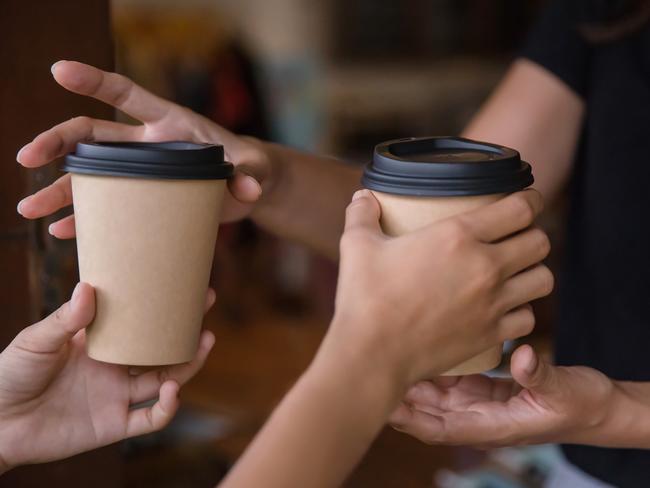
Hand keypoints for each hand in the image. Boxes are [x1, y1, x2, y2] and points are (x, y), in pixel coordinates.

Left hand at [0, 283, 214, 471]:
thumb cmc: (10, 374)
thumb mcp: (37, 340)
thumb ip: (66, 319)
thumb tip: (88, 287)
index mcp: (99, 343)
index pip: (138, 321)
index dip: (160, 305)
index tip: (179, 282)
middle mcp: (115, 368)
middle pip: (161, 348)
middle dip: (186, 328)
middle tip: (205, 303)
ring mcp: (117, 396)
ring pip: (166, 379)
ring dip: (188, 363)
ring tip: (205, 341)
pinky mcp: (114, 424)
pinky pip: (151, 419)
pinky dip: (167, 407)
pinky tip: (172, 390)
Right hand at [16, 60, 269, 237]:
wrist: (249, 189)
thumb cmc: (252, 169)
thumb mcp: (255, 167)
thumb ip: (252, 172)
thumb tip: (249, 187)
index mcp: (169, 124)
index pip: (127, 95)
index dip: (95, 80)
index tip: (58, 70)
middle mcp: (146, 145)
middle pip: (92, 136)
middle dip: (56, 143)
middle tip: (26, 157)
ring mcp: (141, 173)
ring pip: (90, 176)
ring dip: (58, 190)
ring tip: (28, 208)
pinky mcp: (145, 200)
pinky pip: (107, 207)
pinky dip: (85, 218)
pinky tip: (62, 230)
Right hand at [320, 189, 553, 387]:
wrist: (373, 354)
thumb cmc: (365, 298)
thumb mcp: (357, 245)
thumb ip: (362, 214)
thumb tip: (363, 196)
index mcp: (458, 235)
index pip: (521, 208)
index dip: (531, 199)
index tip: (527, 200)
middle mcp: (485, 266)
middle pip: (540, 241)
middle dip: (532, 235)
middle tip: (515, 237)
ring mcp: (492, 303)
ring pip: (544, 279)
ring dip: (533, 272)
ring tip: (516, 272)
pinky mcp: (490, 334)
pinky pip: (529, 318)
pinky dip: (522, 311)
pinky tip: (505, 308)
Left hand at [389, 345, 614, 447]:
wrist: (595, 406)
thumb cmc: (581, 405)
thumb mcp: (564, 391)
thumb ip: (541, 377)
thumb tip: (523, 357)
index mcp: (491, 426)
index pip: (439, 428)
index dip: (409, 419)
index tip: (383, 404)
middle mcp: (477, 416)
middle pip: (427, 411)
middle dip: (398, 396)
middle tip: (370, 370)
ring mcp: (478, 402)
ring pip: (434, 394)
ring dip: (410, 380)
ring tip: (383, 356)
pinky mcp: (482, 388)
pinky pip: (449, 380)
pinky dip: (431, 367)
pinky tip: (415, 348)